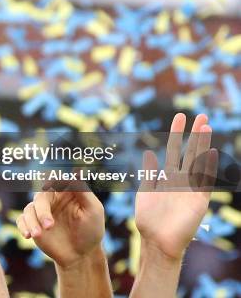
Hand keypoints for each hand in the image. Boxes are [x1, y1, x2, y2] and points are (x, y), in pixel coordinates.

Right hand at [16, 185, 104, 268]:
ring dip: (31, 221)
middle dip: (42, 211)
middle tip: (49, 226)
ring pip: (29, 209)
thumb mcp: (93, 210)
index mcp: (65, 192)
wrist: (81, 255)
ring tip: (37, 235)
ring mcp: (40, 212)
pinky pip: (22, 220)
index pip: (55, 181)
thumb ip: (83, 191)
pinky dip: (23, 226)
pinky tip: (28, 235)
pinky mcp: (33, 224)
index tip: (50, 188)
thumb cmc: (91, 230)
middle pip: (40, 197)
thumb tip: (76, 170)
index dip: (51, 183)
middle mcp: (51, 200)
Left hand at [135, 113, 215, 261]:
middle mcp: (181, 179)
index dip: (176, 134)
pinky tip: (210, 152)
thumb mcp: (146, 191)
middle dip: (195, 134)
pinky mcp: (198, 200)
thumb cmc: (149, 219)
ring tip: (205, 126)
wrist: (156, 241)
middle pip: (190, 152)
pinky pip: (204, 181)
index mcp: (168, 176)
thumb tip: (149, 154)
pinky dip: (207, 166)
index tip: (180, 117)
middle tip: (201, 116)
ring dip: (202, 145)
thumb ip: (150, 173)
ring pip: (198, 161)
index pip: (174, 150)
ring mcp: (191, 188)